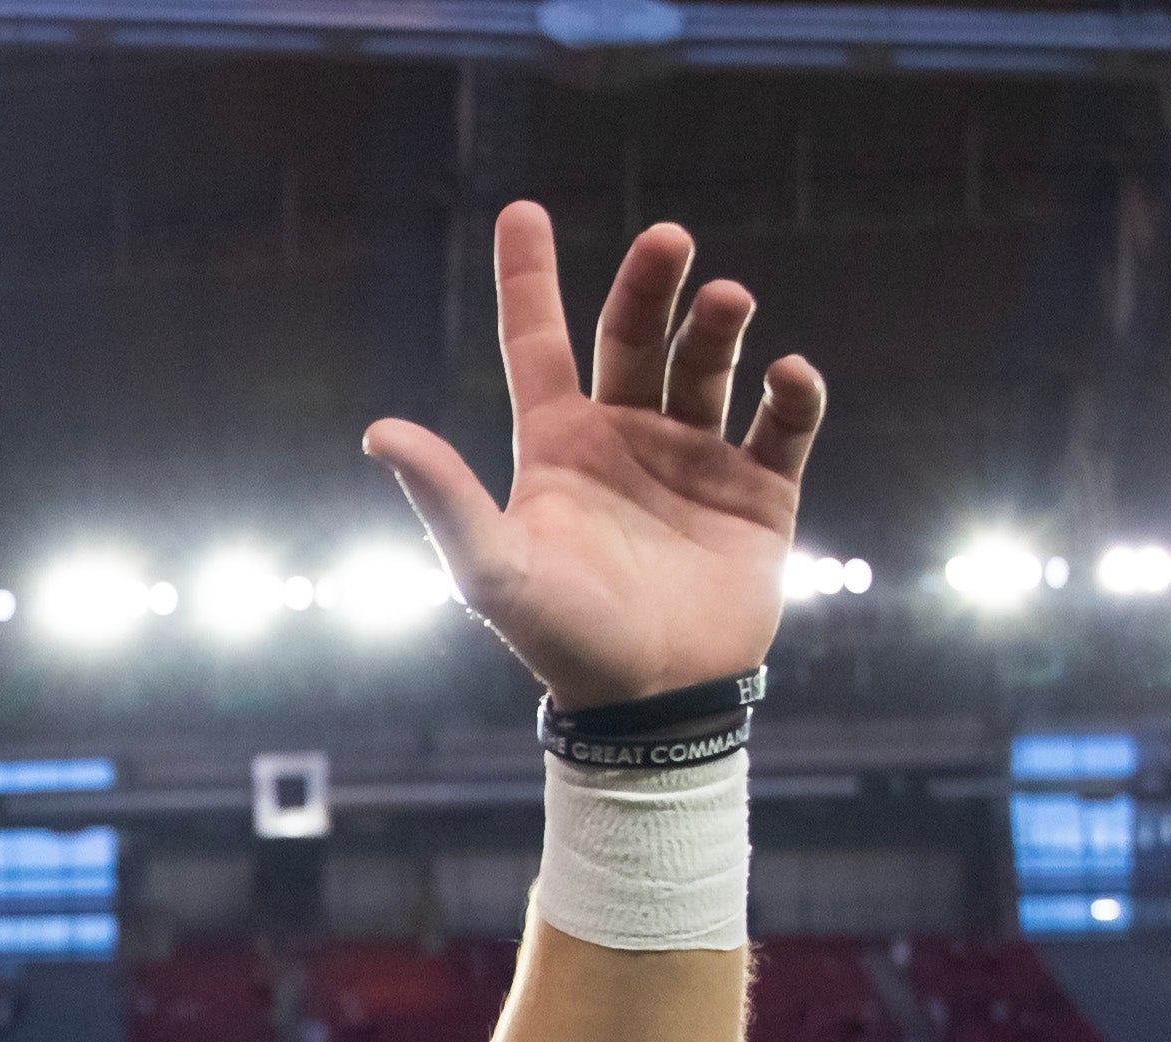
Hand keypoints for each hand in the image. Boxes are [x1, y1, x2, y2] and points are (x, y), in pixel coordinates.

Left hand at [361, 203, 826, 711]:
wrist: (651, 705)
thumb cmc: (562, 638)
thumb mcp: (493, 568)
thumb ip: (443, 498)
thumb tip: (378, 432)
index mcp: (559, 445)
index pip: (538, 343)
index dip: (529, 278)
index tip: (523, 208)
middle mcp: (625, 438)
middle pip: (636, 335)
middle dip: (651, 283)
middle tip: (669, 239)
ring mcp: (695, 459)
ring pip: (709, 365)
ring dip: (719, 326)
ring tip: (727, 299)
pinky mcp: (759, 492)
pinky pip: (783, 425)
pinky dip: (791, 393)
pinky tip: (787, 375)